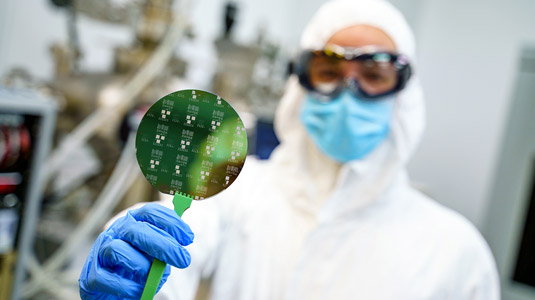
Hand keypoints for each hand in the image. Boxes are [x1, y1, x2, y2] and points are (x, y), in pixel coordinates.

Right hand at [79, 203, 193, 298]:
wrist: (113, 290)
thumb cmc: (139, 267)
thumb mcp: (156, 253)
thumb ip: (166, 246)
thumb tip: (183, 242)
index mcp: (133, 222)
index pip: (150, 212)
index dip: (171, 222)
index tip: (188, 238)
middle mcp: (115, 233)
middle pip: (137, 230)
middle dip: (163, 245)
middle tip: (183, 260)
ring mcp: (100, 253)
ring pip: (117, 250)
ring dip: (141, 264)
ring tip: (152, 275)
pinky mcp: (91, 277)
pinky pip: (105, 278)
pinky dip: (126, 286)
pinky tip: (139, 290)